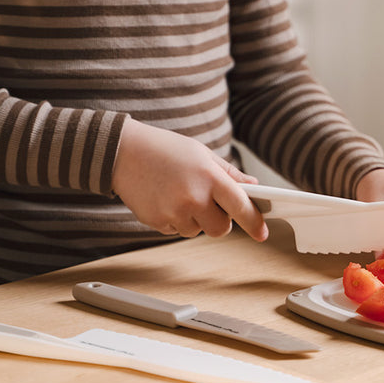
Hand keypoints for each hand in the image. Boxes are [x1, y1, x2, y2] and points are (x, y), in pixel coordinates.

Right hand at [112, 119, 267, 241]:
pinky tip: (165, 199)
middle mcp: (194, 198)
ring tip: (179, 194)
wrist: (121, 151)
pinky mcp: (157, 222)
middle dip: (219, 222)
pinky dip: (175, 220)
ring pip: (197, 231)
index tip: (262, 233)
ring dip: (194, 220)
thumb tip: (253, 187)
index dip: (254, 222)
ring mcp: (174, 212)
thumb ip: (229, 174)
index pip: (241, 207)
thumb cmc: (165, 149)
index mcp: (210, 177)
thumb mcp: (202, 154)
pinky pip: (176, 230)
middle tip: (209, 204)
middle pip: (220, 229)